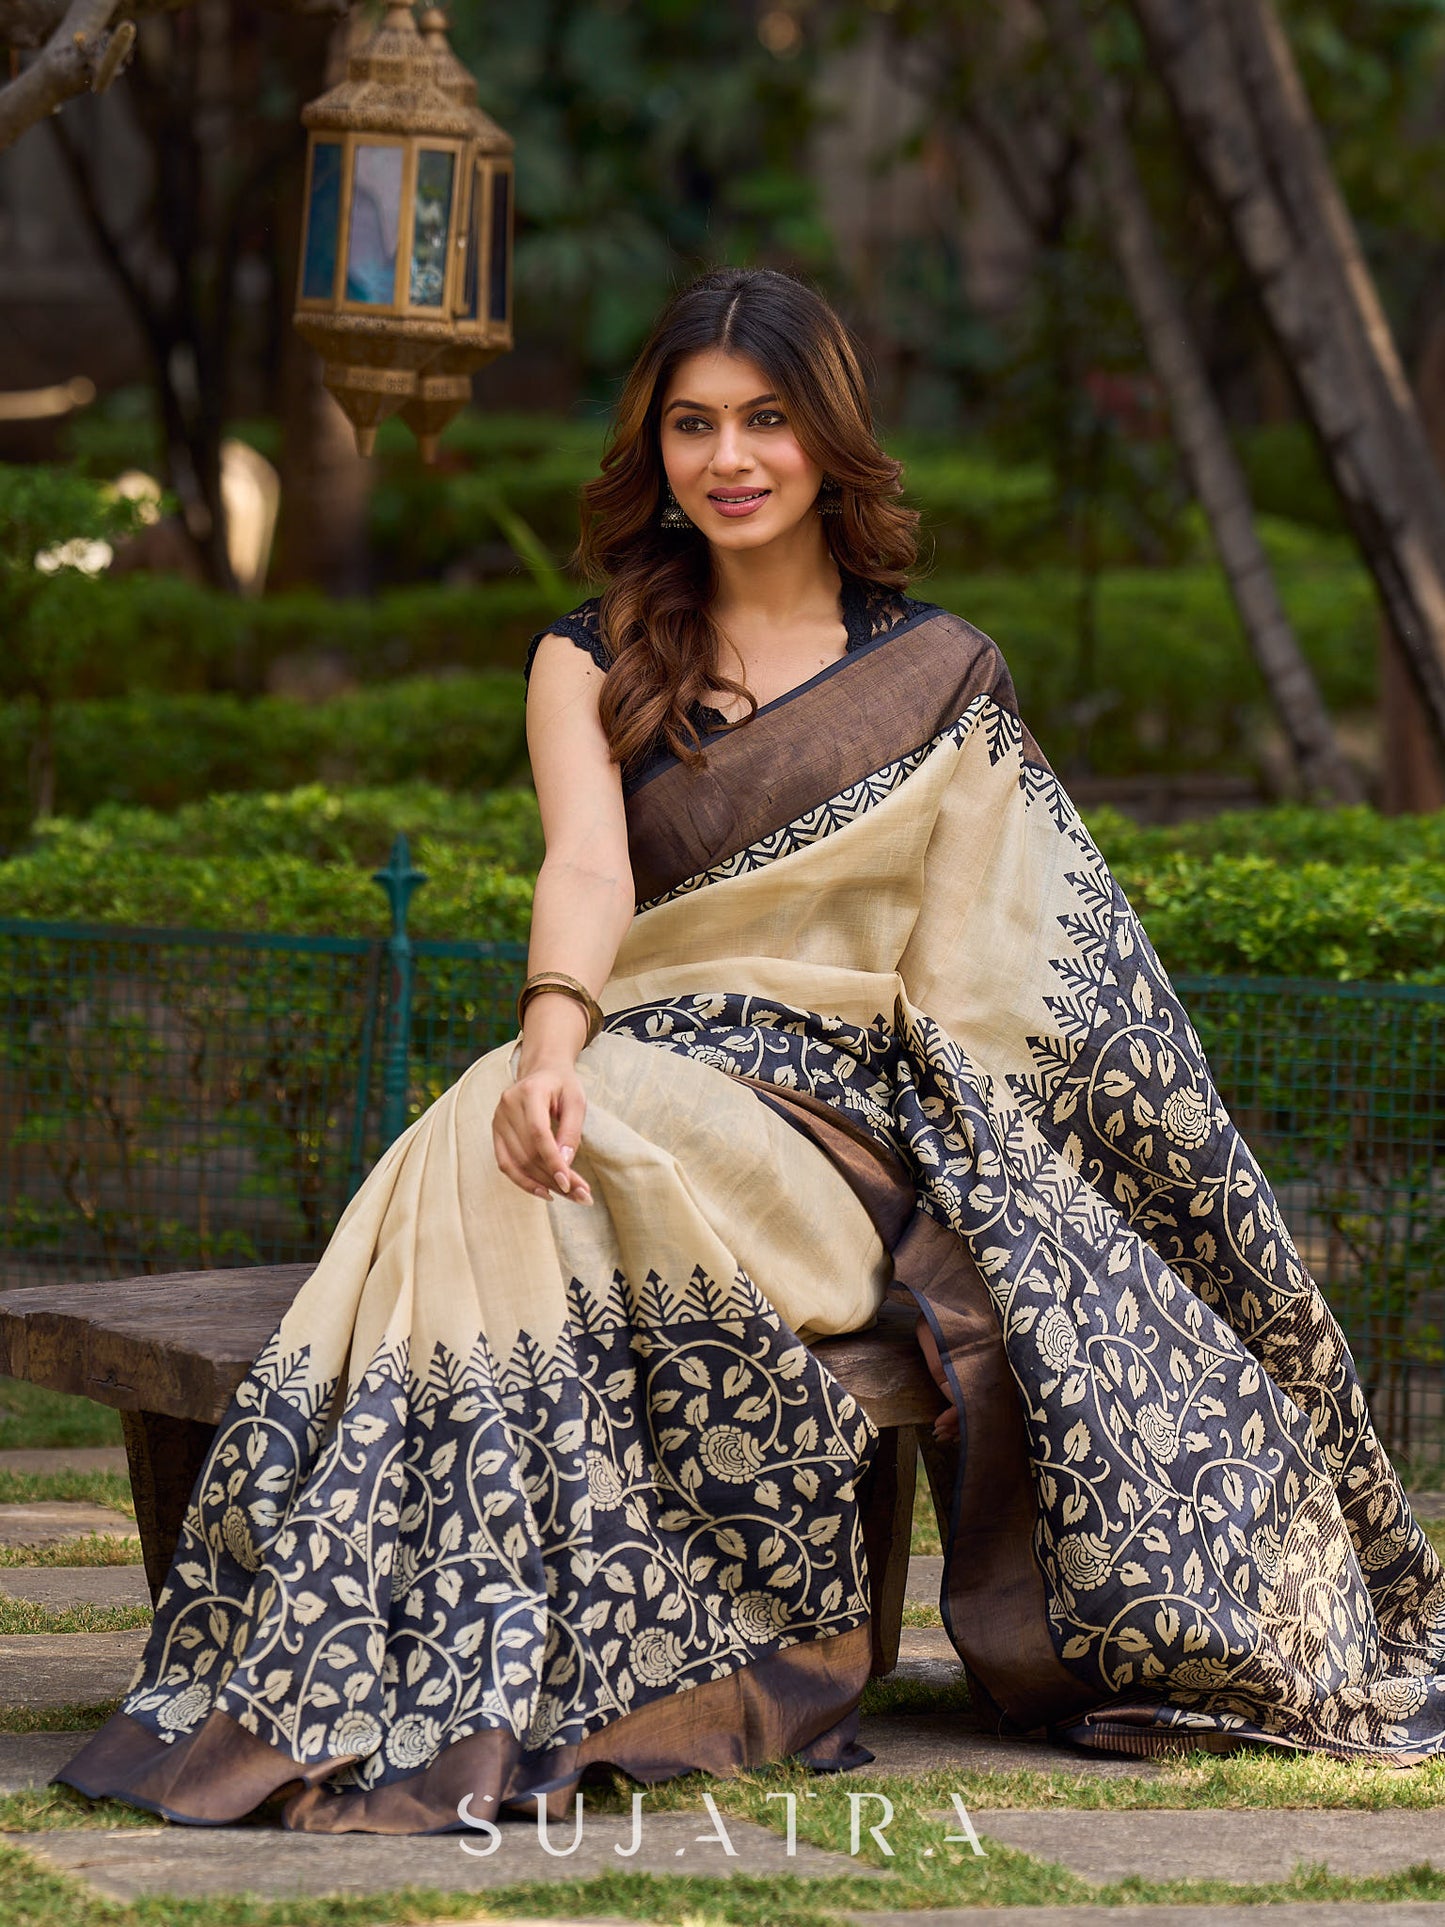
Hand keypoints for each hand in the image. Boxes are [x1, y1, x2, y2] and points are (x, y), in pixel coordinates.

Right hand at [493, 1059, 593, 1205]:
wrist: (542, 1072)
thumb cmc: (563, 1086)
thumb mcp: (576, 1102)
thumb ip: (571, 1132)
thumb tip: (564, 1166)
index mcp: (530, 1091)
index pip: (538, 1133)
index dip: (553, 1161)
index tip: (570, 1183)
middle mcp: (507, 1105)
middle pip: (528, 1152)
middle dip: (554, 1177)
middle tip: (581, 1195)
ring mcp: (497, 1119)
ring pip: (518, 1162)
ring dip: (543, 1183)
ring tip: (569, 1195)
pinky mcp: (495, 1132)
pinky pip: (506, 1163)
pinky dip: (523, 1181)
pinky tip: (544, 1191)